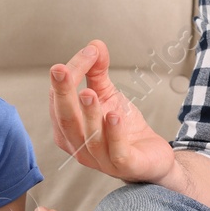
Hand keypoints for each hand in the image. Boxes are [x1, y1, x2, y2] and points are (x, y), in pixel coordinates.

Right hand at [50, 39, 176, 184]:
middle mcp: (78, 146)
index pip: (59, 100)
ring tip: (90, 93)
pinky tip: (115, 116)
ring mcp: (100, 159)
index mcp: (68, 129)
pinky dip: (114, 134)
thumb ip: (97, 72)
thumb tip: (95, 45)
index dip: (69, 76)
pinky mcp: (123, 166)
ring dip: (88, 114)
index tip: (88, 52)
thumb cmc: (122, 130)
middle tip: (62, 70)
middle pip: (66, 120)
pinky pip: (116, 151)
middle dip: (63, 94)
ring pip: (89, 137)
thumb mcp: (108, 96)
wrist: (150, 158)